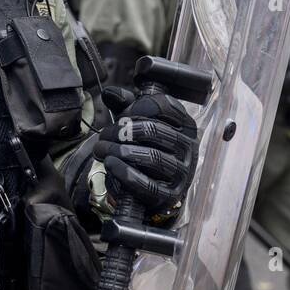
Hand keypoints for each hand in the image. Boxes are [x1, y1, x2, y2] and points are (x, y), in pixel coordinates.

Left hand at [93, 85, 197, 219]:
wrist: (156, 187)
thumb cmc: (148, 148)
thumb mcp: (139, 123)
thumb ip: (126, 105)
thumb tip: (110, 92)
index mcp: (185, 124)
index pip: (163, 106)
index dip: (137, 108)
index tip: (122, 115)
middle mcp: (188, 147)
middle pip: (153, 130)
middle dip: (121, 131)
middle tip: (104, 136)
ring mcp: (182, 173)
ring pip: (151, 157)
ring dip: (118, 151)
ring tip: (101, 149)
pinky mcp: (171, 196)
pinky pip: (147, 185)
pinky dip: (124, 172)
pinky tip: (110, 164)